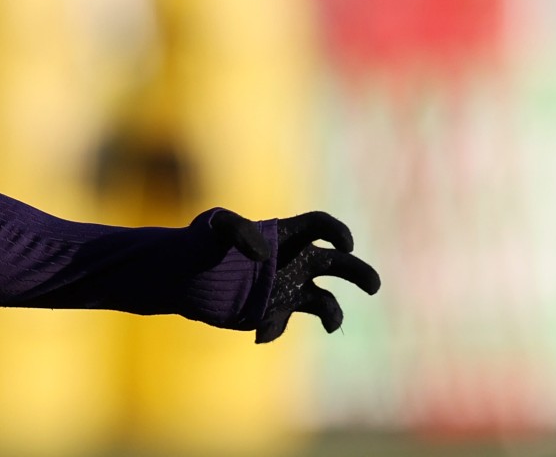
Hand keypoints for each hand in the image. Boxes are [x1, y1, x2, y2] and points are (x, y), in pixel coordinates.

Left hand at [209, 208, 381, 343]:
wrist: (182, 277)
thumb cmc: (197, 242)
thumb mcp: (213, 226)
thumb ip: (236, 229)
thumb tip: (264, 252)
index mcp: (285, 235)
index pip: (320, 226)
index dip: (337, 232)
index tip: (344, 244)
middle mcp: (294, 261)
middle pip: (339, 263)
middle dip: (360, 273)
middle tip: (373, 286)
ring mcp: (287, 288)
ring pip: (326, 302)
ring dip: (333, 313)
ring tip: (330, 322)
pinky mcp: (274, 311)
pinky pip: (285, 323)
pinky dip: (276, 328)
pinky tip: (260, 330)